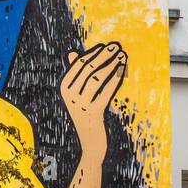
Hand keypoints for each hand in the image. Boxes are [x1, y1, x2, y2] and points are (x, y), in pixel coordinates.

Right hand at [59, 42, 125, 157]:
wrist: (90, 143)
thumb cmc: (86, 114)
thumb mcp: (77, 94)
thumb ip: (76, 74)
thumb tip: (72, 53)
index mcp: (64, 88)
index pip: (79, 64)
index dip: (94, 53)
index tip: (107, 45)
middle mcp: (69, 95)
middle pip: (88, 69)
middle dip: (104, 55)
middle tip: (117, 46)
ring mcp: (80, 104)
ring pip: (97, 78)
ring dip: (111, 64)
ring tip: (122, 56)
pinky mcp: (93, 112)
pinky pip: (106, 91)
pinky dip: (115, 78)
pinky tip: (123, 71)